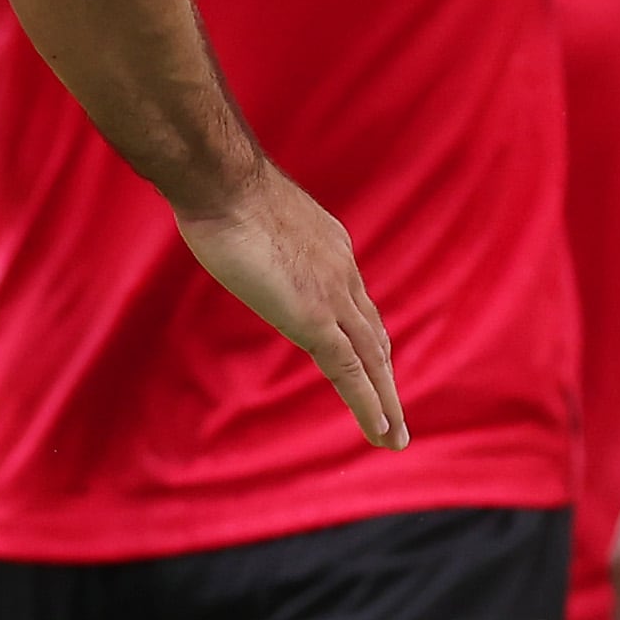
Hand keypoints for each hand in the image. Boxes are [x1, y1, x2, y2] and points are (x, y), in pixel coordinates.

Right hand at [175, 164, 408, 448]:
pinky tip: (381, 432)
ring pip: (371, 361)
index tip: (372, 362)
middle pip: (373, 337)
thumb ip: (258, 233)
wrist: (225, 182)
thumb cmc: (222, 189)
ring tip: (394, 438)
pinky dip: (370, 405)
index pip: (356, 303)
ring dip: (387, 402)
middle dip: (385, 376)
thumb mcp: (251, 213)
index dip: (366, 337)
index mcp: (332, 248)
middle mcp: (343, 274)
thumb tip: (235, 232)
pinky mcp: (314, 319)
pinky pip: (350, 373)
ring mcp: (332, 298)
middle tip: (396, 414)